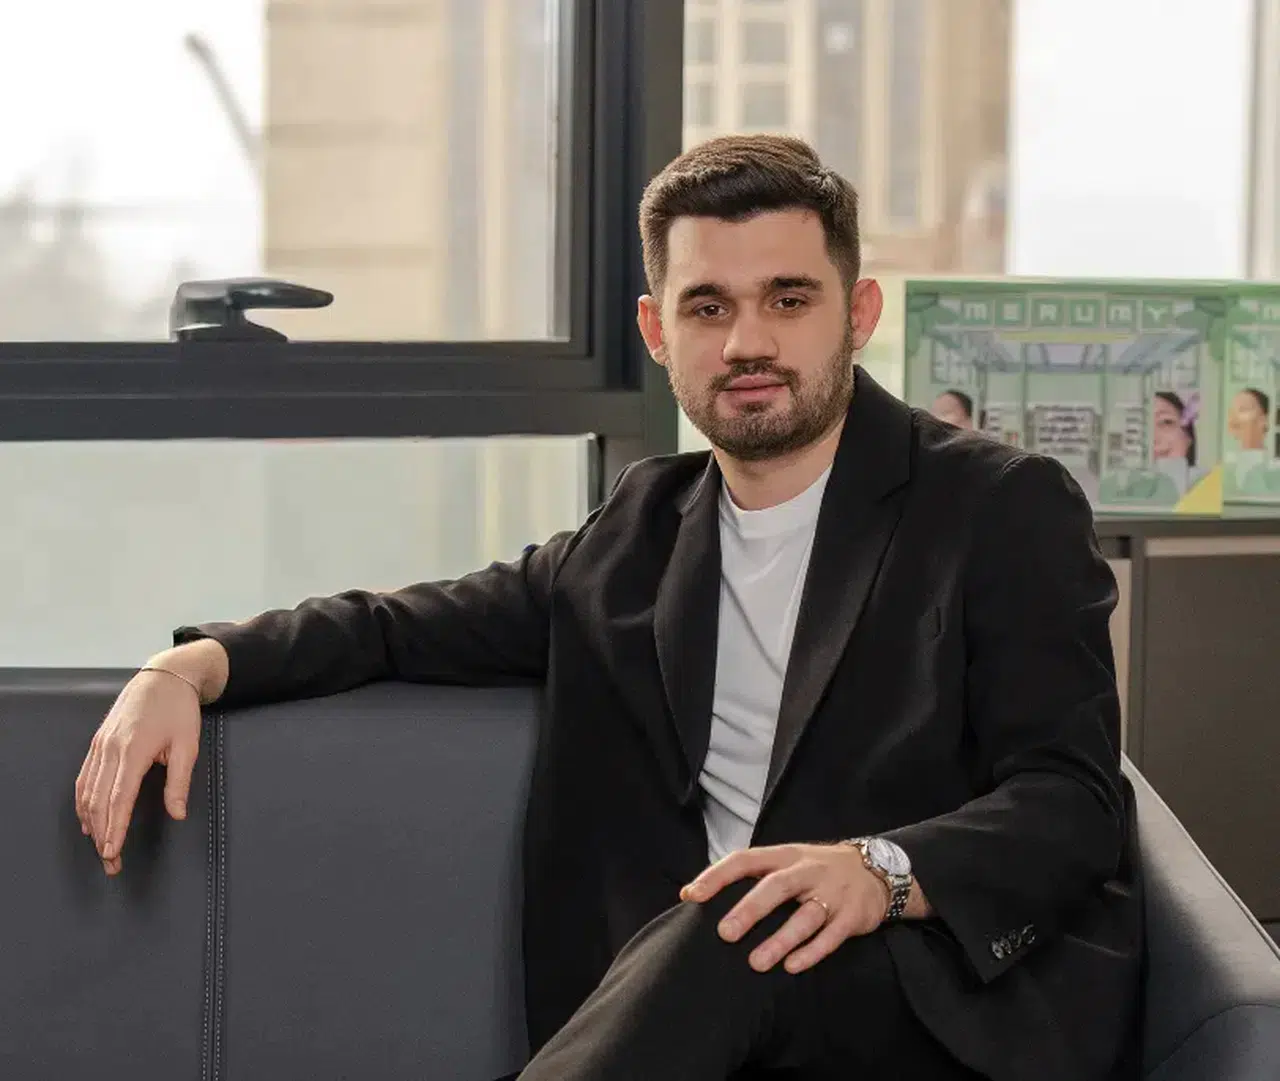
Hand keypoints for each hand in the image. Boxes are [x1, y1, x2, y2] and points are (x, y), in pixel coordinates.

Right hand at [74, 667, 202, 874]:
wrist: (164, 677)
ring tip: (100, 847)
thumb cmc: (179, 709)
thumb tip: (177, 813)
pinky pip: (85, 778)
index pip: (119, 799)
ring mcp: (100, 745)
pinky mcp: (97, 743)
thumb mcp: (188, 744)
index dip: (115, 829)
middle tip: (110, 863)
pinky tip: (88, 819)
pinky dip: (84, 802)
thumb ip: (180, 781)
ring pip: (88, 792)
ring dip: (92, 823)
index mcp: (134, 751)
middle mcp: (111, 749)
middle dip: (103, 835)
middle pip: (100, 802)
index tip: (112, 852)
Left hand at [679, 843, 889, 974]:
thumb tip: (700, 893)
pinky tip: (792, 967)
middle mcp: (808, 871)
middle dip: (750, 909)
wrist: (876, 870)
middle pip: (777, 887)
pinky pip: (831, 936)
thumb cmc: (816, 870)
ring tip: (756, 962)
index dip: (717, 875)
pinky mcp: (852, 916)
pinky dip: (811, 952)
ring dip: (780, 940)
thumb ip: (753, 875)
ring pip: (805, 917)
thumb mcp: (788, 861)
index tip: (692, 895)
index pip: (745, 859)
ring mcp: (832, 893)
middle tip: (725, 933)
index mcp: (785, 856)